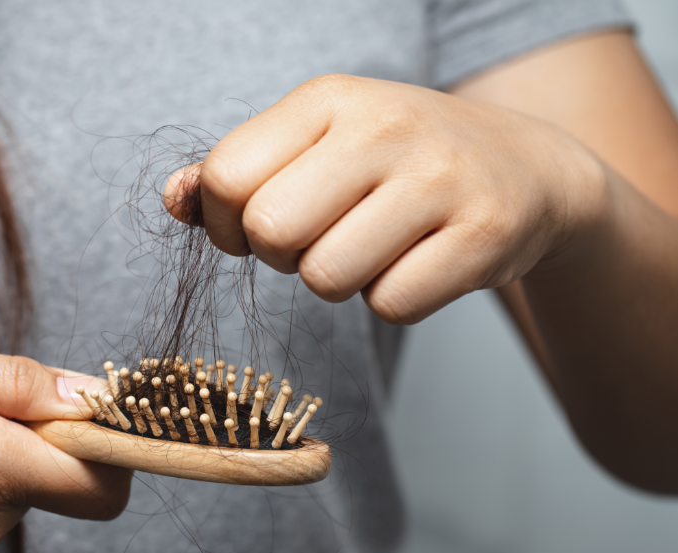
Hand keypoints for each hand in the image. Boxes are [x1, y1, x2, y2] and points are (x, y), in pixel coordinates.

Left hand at [165, 74, 606, 323]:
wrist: (527, 169)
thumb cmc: (397, 162)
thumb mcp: (317, 144)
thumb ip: (237, 171)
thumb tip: (174, 199)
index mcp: (328, 99)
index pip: (226, 177)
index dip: (226, 224)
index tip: (258, 227)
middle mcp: (383, 126)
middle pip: (270, 232)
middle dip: (282, 256)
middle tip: (320, 240)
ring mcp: (439, 178)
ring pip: (326, 279)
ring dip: (338, 281)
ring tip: (374, 246)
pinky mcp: (485, 233)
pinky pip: (391, 306)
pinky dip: (395, 299)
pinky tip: (419, 262)